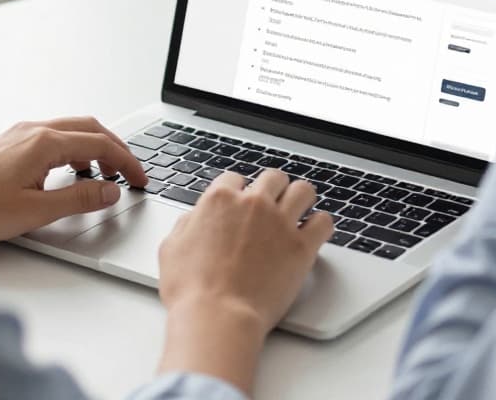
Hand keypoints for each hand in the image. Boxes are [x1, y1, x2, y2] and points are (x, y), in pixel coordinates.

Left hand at [0, 117, 147, 242]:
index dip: (127, 162)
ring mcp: (16, 134)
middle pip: (89, 128)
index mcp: (43, 142)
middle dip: (115, 149)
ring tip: (103, 176)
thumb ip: (79, 199)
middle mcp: (31, 130)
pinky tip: (68, 173)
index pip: (101, 143)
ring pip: (69, 130)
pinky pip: (50, 137)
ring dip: (93, 148)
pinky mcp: (5, 144)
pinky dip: (71, 150)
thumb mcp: (36, 212)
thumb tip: (110, 191)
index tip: (141, 179)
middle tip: (130, 173)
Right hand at [156, 170, 333, 393]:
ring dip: (300, 200)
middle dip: (271, 190)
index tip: (241, 205)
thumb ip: (187, 224)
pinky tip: (312, 235)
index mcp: (220, 200)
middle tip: (271, 207)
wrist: (217, 316)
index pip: (235, 178)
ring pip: (303, 190)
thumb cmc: (192, 290)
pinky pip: (324, 222)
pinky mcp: (302, 246)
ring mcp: (280, 223)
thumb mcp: (171, 248)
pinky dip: (320, 226)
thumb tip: (195, 218)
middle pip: (273, 178)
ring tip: (297, 213)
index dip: (238, 192)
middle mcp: (253, 204)